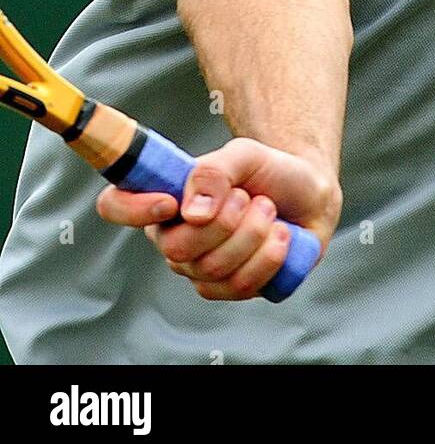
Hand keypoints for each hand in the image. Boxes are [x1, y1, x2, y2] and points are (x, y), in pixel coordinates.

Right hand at [96, 137, 342, 299]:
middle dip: (226, 220)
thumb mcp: (244, 154)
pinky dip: (270, 256)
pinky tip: (281, 236)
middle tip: (250, 196)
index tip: (170, 201)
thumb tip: (191, 212)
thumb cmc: (268, 171)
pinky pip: (241, 286)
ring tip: (269, 211)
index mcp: (164, 199)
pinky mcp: (231, 289)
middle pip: (178, 248)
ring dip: (254, 233)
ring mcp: (200, 269)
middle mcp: (173, 238)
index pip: (116, 205)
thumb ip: (215, 171)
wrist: (309, 194)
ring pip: (214, 269)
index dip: (132, 209)